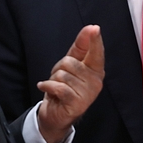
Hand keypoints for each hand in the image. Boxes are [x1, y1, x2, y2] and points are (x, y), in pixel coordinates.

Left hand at [36, 25, 104, 142]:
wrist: (56, 114)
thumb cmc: (65, 87)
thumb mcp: (72, 64)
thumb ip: (81, 46)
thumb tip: (90, 28)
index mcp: (96, 70)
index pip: (96, 53)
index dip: (94, 41)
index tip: (94, 28)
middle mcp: (95, 81)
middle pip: (70, 62)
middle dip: (59, 68)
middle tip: (60, 78)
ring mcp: (88, 94)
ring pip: (63, 75)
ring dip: (53, 79)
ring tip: (56, 87)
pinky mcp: (77, 103)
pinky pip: (59, 87)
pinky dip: (48, 86)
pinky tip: (46, 87)